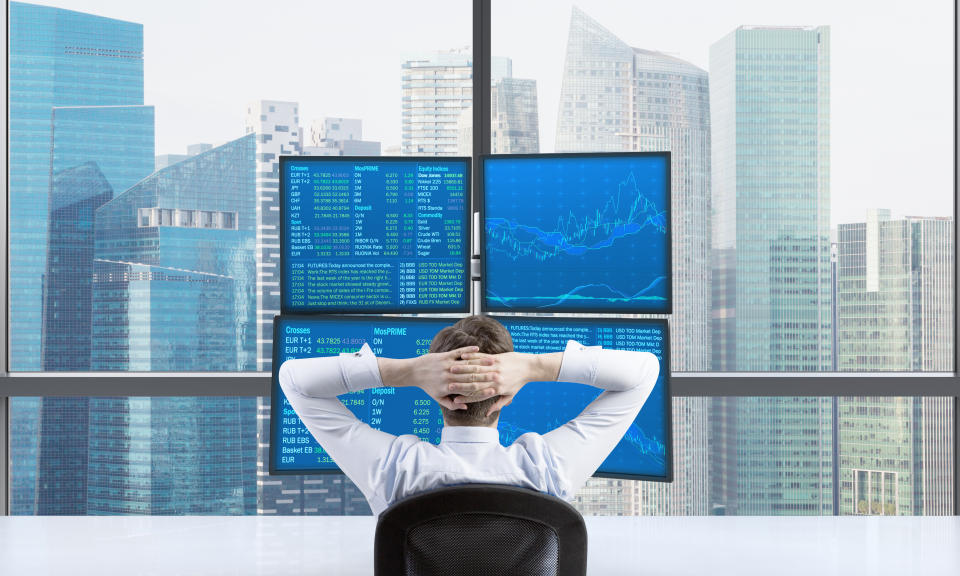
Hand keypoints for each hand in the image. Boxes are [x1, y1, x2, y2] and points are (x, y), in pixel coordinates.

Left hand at [379, 346, 497, 410]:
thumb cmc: (427, 386)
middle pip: (470, 376)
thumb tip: (465, 406)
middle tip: (498, 374)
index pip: (468, 389)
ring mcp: (447, 365)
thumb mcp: (438, 398)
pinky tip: (478, 348)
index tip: (493, 389)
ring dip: (480, 362)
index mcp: (449, 388)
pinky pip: (459, 352)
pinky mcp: (444, 356)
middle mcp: (449, 376)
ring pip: (466, 364)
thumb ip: (452, 404)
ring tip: (492, 361)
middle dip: (485, 375)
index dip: (481, 389)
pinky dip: (469, 350)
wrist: (414, 372)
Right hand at [449, 352, 555, 415]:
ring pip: (476, 369)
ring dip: (463, 369)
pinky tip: (462, 356)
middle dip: (461, 384)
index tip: (455, 399)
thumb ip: (497, 405)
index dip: (466, 397)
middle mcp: (495, 379)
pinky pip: (481, 357)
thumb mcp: (509, 396)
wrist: (529, 367)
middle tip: (448, 385)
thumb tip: (487, 414)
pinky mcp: (496, 358)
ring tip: (451, 369)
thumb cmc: (518, 383)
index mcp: (497, 389)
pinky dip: (471, 357)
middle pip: (475, 382)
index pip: (479, 395)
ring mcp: (495, 367)